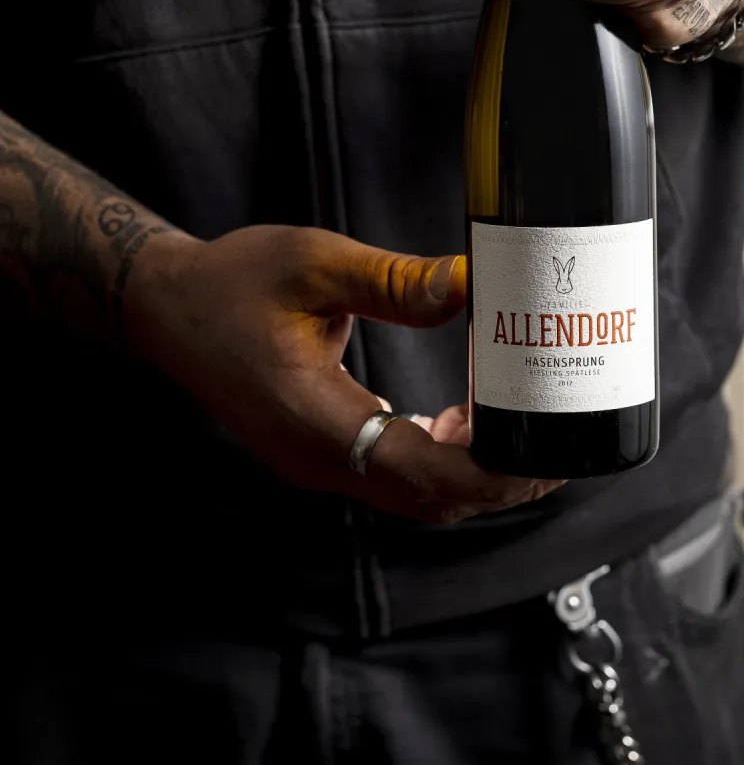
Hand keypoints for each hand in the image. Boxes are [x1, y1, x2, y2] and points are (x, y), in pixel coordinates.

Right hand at [125, 226, 560, 523]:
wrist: (167, 308)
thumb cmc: (232, 282)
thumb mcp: (315, 264)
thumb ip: (395, 282)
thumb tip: (471, 286)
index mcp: (316, 421)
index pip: (422, 476)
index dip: (491, 476)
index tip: (543, 454)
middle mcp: (318, 461)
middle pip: (429, 500)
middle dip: (499, 481)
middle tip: (555, 441)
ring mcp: (315, 465)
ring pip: (413, 496)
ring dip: (471, 474)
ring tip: (519, 427)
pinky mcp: (319, 455)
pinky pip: (392, 476)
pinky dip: (438, 460)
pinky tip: (461, 417)